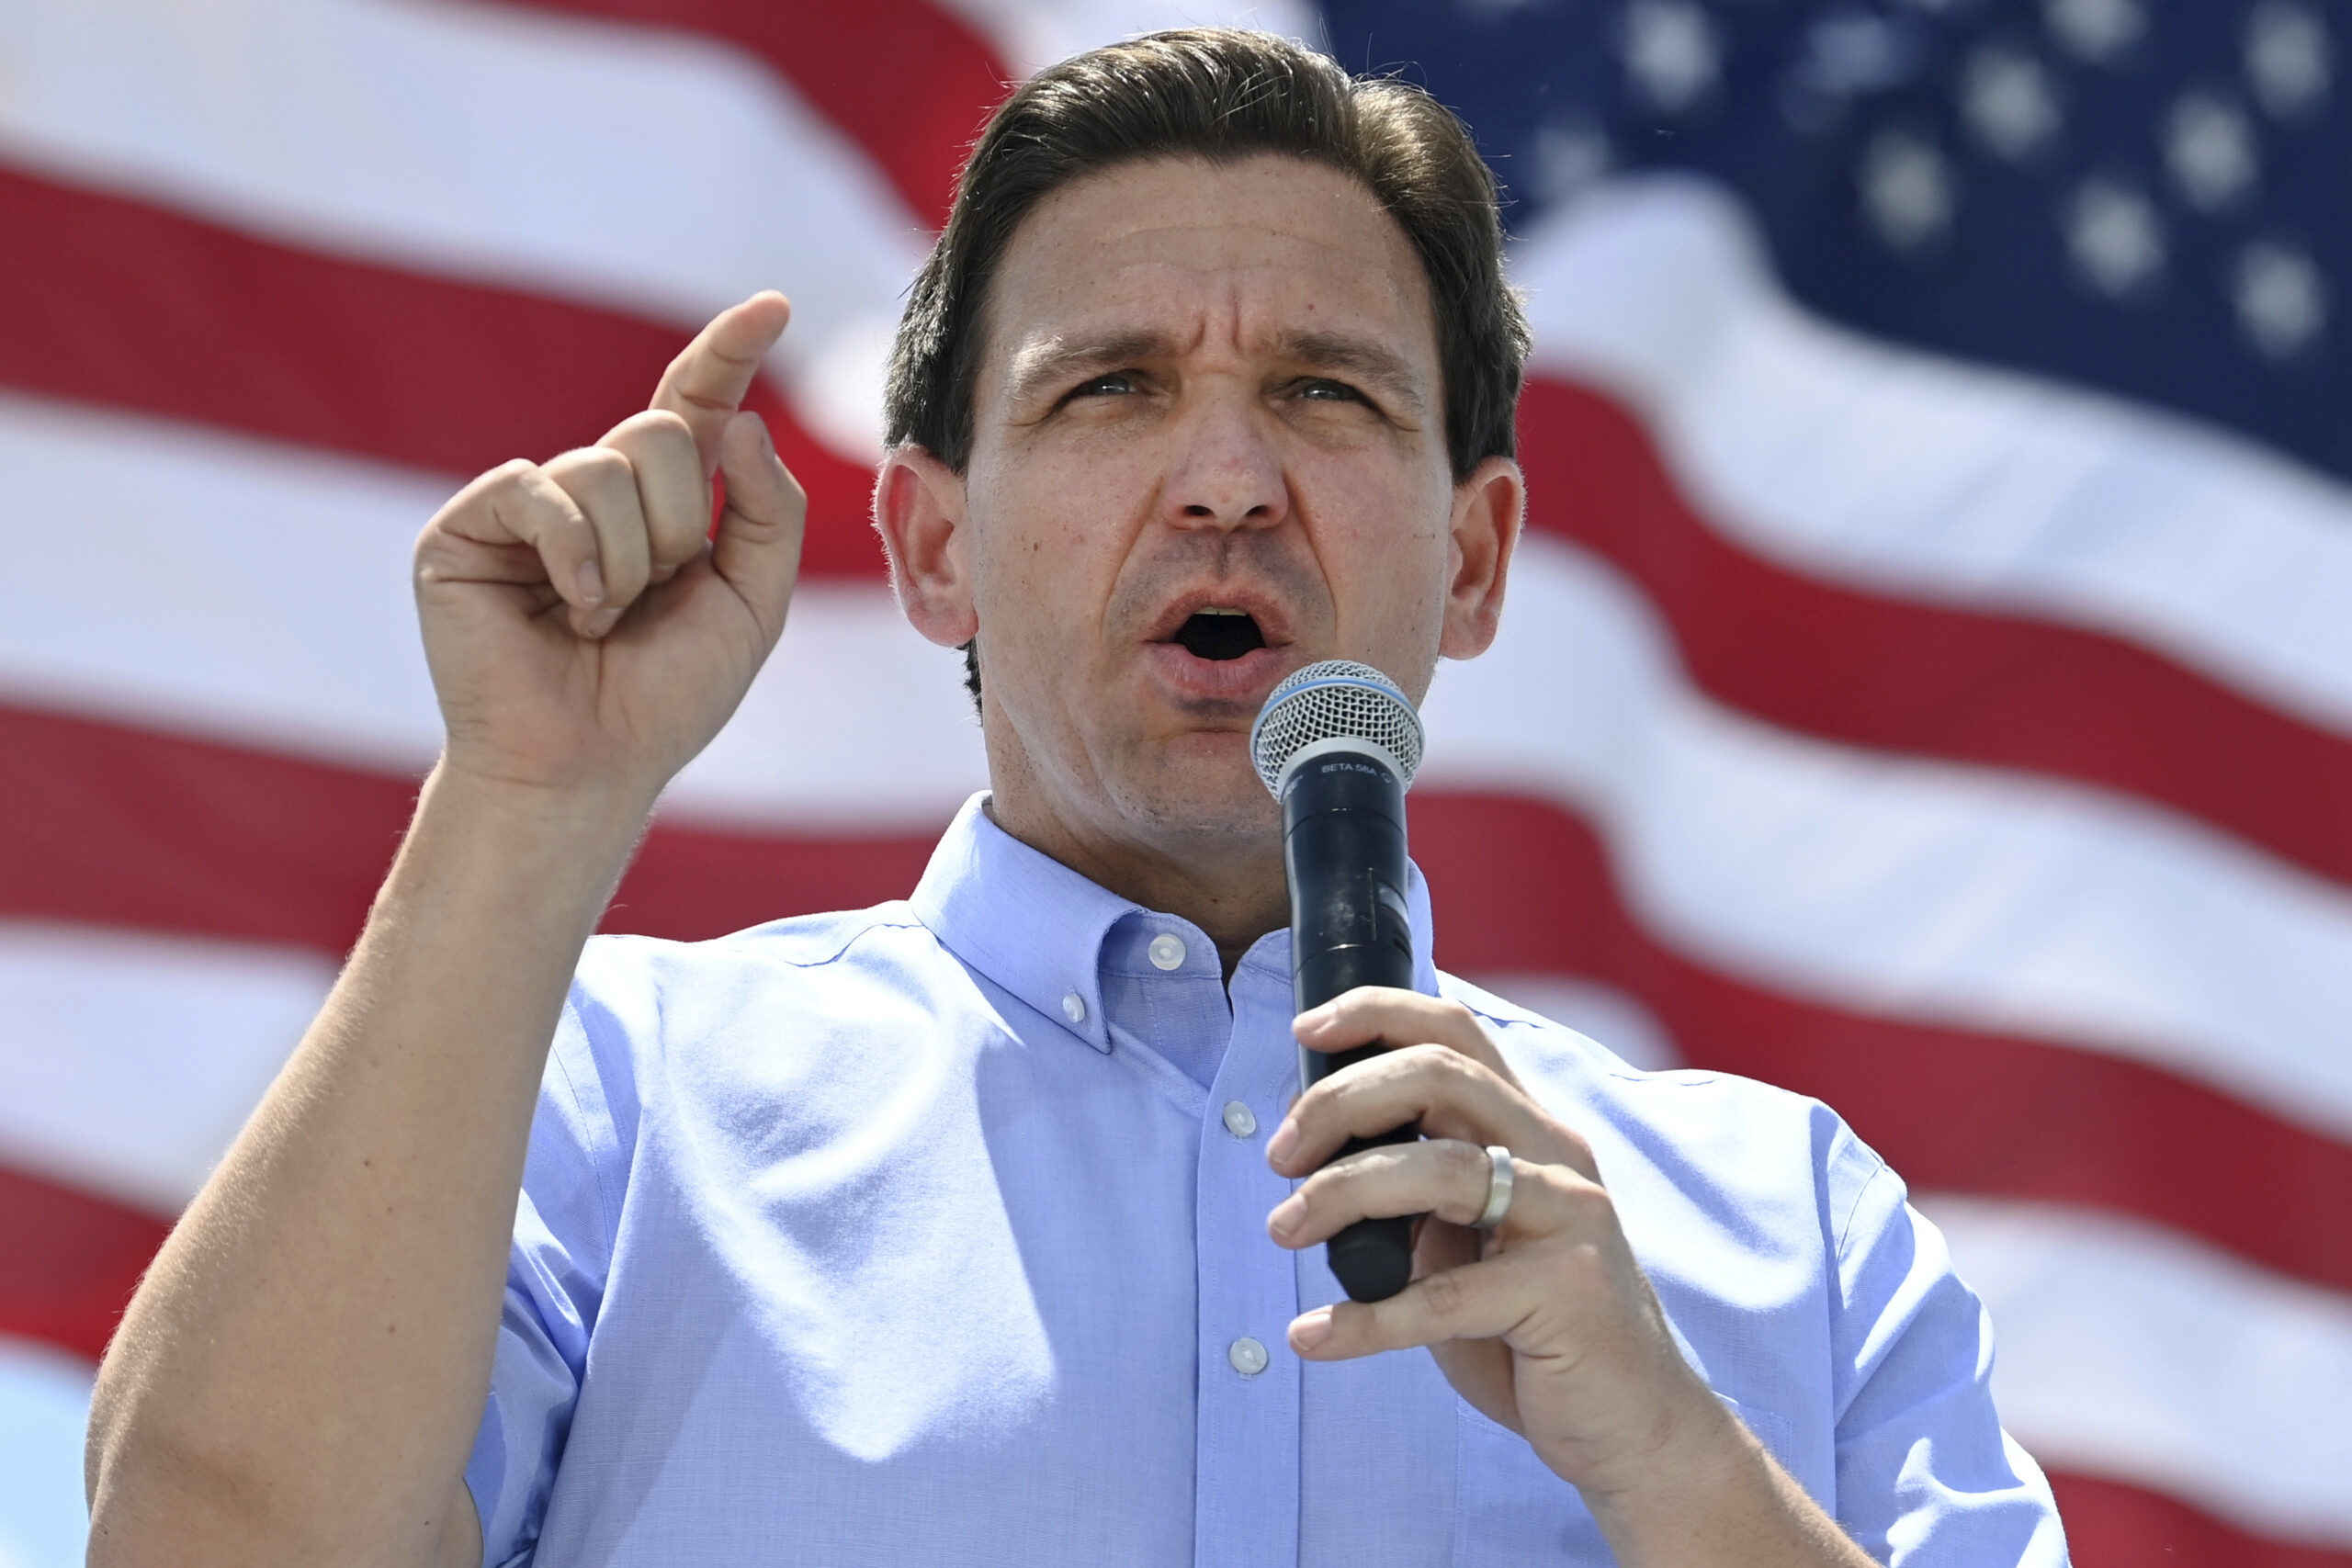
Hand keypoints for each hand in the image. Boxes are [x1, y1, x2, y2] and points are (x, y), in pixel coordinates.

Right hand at [413, 293, 805, 808]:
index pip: (696, 405)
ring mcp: (528, 504)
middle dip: (681, 524)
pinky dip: (577, 558)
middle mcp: (592, 490)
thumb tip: (737, 418)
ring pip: (607, 465)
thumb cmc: (666, 696)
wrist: (590, 764)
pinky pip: (541, 491)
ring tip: (603, 619)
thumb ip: (769, 510)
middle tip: (654, 595)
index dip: (729, 350)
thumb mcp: (753, 602)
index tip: (773, 305)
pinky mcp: (468, 526)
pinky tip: (571, 612)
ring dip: (631, 560)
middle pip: (660, 432)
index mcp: (660, 503)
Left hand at [1263, 989, 1733, 1501]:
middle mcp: (1556, 1156)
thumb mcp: (1466, 1239)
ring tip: (1285, 1230)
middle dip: (1343, 1102)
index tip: (1308, 1029)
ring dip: (1342, 1193)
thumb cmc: (1532, 1327)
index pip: (1456, 1032)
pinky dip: (1367, 1317)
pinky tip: (1315, 1335)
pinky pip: (1446, 1297)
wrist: (1633, 1421)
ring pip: (1441, 1170)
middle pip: (1440, 1077)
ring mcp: (1570, 1220)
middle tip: (1280, 1156)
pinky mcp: (1568, 1293)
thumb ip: (1411, 1190)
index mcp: (1529, 1130)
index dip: (1378, 1014)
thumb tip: (1313, 1140)